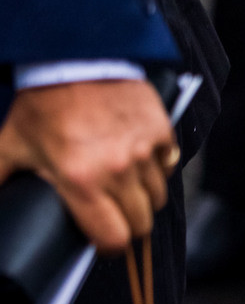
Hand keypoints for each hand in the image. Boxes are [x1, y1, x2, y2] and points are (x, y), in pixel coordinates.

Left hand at [0, 78, 176, 251]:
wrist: (73, 56)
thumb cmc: (42, 103)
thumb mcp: (11, 145)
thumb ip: (0, 178)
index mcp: (81, 180)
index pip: (113, 238)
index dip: (109, 246)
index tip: (102, 240)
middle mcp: (118, 169)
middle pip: (141, 223)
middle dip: (128, 225)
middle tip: (114, 215)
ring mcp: (144, 149)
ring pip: (158, 196)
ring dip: (144, 197)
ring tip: (125, 186)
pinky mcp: (160, 129)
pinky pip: (169, 164)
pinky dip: (158, 168)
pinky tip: (139, 160)